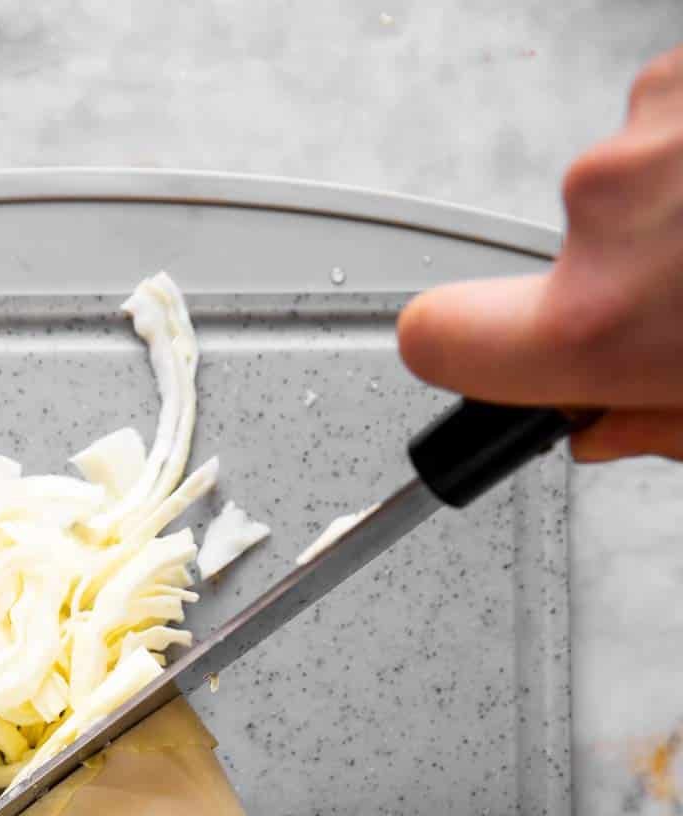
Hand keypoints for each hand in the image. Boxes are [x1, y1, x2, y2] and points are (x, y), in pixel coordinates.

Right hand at [398, 46, 682, 463]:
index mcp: (599, 323)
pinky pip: (673, 117)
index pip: (435, 339)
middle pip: (562, 254)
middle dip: (625, 275)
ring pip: (629, 180)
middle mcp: (606, 208)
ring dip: (677, 207)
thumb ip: (646, 422)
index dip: (450, 351)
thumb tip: (605, 421)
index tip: (461, 353)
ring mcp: (651, 124)